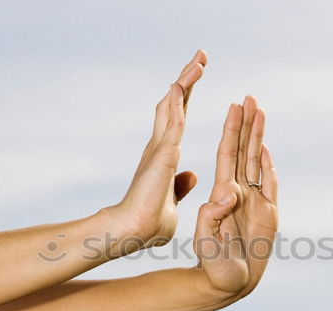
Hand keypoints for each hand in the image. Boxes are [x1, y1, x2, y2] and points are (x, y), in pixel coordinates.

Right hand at [111, 50, 206, 247]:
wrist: (132, 232)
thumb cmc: (149, 223)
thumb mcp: (172, 201)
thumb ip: (180, 186)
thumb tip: (192, 175)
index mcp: (163, 156)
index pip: (177, 120)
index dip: (185, 98)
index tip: (195, 78)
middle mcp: (159, 147)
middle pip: (174, 106)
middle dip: (187, 80)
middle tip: (200, 58)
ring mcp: (159, 149)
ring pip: (173, 108)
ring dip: (185, 83)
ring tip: (199, 60)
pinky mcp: (162, 156)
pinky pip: (172, 124)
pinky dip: (176, 102)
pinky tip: (181, 83)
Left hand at [194, 96, 277, 297]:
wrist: (227, 283)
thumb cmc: (213, 265)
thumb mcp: (206, 240)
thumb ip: (212, 216)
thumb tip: (228, 193)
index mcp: (221, 195)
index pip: (226, 155)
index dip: (231, 131)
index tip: (235, 106)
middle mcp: (236, 193)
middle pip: (242, 152)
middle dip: (246, 125)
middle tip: (250, 98)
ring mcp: (253, 202)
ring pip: (255, 162)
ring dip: (257, 137)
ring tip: (260, 113)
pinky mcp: (268, 213)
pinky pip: (269, 184)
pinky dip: (268, 165)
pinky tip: (265, 149)